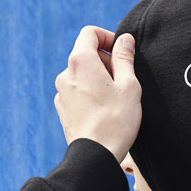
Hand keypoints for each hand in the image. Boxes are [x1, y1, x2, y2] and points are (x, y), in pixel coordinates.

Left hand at [54, 26, 141, 163]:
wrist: (95, 157)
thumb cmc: (115, 121)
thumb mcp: (129, 85)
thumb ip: (125, 58)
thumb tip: (124, 40)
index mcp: (81, 61)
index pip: (90, 33)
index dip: (108, 37)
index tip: (122, 52)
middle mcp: (65, 74)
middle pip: (86, 54)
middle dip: (106, 61)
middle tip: (124, 80)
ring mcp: (61, 93)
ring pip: (82, 75)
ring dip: (98, 79)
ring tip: (115, 99)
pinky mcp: (63, 109)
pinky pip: (77, 92)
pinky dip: (90, 94)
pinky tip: (104, 111)